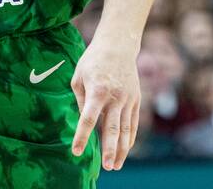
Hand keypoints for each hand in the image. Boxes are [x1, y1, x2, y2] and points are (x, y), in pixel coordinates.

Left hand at [70, 41, 139, 171]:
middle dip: (110, 149)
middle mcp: (115, 96)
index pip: (88, 118)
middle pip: (112, 127)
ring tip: (115, 166)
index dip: (82, 136)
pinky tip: (124, 151)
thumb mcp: (79, 77)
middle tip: (108, 167)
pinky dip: (129, 138)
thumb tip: (83, 121)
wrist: (118, 45)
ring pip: (126, 129)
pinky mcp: (136, 99)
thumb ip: (81, 100)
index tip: (76, 151)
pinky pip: (133, 123)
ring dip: (121, 149)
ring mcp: (128, 99)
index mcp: (97, 90)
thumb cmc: (93, 60)